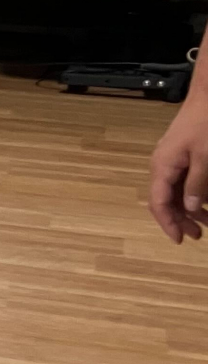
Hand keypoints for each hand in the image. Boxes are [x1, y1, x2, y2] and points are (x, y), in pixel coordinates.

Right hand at [148, 95, 207, 241]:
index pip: (159, 203)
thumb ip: (197, 184)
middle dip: (180, 219)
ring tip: (205, 222)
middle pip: (166, 200)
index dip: (168, 223)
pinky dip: (192, 193)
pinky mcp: (181, 154)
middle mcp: (162, 165)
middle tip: (198, 235)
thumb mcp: (205, 157)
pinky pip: (182, 180)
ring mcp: (171, 159)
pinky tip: (204, 200)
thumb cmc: (206, 123)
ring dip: (189, 208)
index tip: (180, 240)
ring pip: (175, 191)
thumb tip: (189, 208)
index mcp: (162, 167)